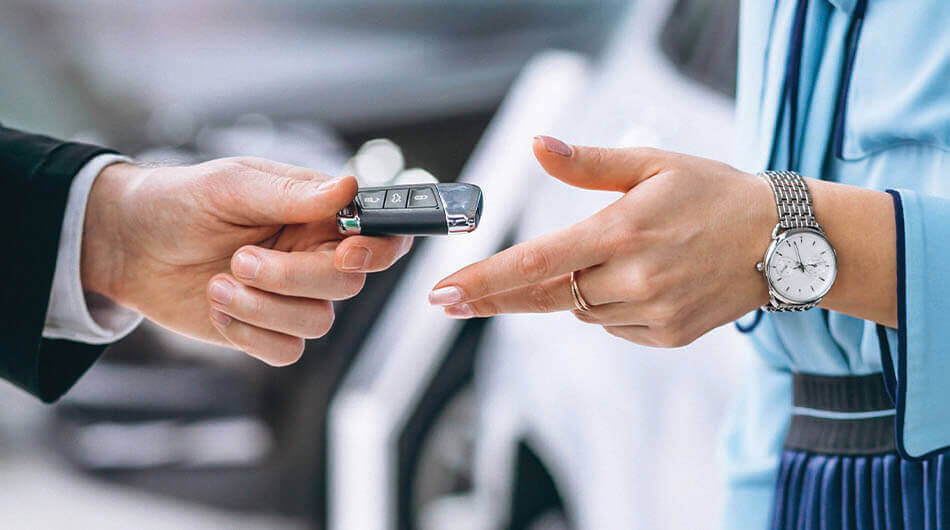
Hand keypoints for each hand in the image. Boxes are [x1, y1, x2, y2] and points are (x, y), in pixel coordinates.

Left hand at [82, 158, 411, 363]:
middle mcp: (315, 257)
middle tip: (240, 259)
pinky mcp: (266, 331)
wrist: (128, 245)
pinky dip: (251, 335)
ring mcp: (292, 298)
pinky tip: (219, 308)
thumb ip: (292, 193)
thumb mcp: (233, 185)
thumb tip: (348, 187)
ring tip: (218, 283)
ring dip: (264, 308)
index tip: (348, 251)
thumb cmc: (182, 201)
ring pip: (317, 322)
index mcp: (319, 215)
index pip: (380, 234)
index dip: (379, 249)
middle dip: (294, 278)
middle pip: (348, 284)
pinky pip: (287, 352)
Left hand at [428, 136, 777, 347]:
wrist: (785, 241)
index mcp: (621, 232)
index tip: (443, 294)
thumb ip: (588, 162)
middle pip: (548, 294)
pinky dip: (611, 307)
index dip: (484, 281)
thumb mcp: (653, 164)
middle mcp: (634, 279)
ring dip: (579, 289)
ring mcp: (653, 313)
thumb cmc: (715, 193)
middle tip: (457, 298)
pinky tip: (644, 281)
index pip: (535, 263)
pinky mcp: (669, 336)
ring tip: (623, 258)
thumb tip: (535, 145)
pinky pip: (614, 326)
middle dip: (507, 292)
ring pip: (583, 310)